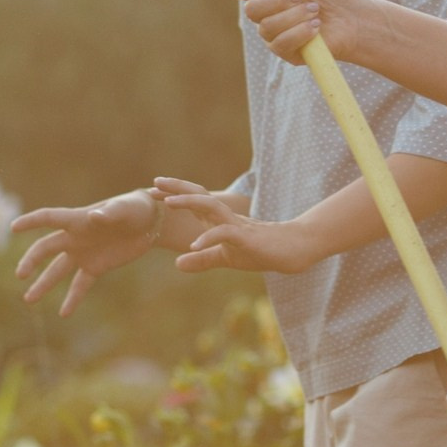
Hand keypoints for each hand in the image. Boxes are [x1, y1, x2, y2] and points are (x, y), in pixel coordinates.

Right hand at [11, 191, 158, 315]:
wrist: (150, 222)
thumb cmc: (135, 208)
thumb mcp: (125, 208)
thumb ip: (109, 213)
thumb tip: (95, 217)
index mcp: (78, 219)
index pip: (48, 218)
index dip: (31, 221)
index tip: (13, 227)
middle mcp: (75, 237)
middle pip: (45, 248)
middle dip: (31, 261)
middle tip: (20, 275)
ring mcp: (83, 253)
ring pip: (57, 271)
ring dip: (43, 285)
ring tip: (28, 300)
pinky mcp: (95, 267)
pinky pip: (80, 285)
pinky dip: (72, 299)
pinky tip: (63, 314)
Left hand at [156, 178, 328, 274]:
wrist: (295, 250)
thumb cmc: (262, 250)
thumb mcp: (227, 258)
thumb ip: (203, 260)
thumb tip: (177, 263)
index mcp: (219, 221)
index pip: (194, 202)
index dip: (173, 195)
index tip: (152, 192)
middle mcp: (226, 217)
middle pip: (199, 195)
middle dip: (176, 188)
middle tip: (153, 184)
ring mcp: (237, 225)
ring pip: (211, 207)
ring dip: (189, 203)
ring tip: (168, 202)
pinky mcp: (247, 238)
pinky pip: (225, 234)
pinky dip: (209, 238)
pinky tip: (193, 246)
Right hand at [234, 0, 375, 63]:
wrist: (353, 16)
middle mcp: (265, 13)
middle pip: (251, 10)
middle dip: (278, 1)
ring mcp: (273, 34)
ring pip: (267, 27)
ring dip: (295, 16)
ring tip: (315, 11)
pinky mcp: (285, 51)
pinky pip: (280, 44)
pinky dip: (300, 32)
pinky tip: (316, 27)